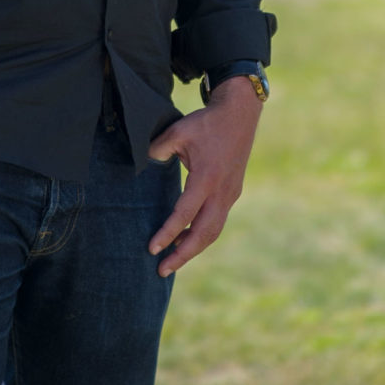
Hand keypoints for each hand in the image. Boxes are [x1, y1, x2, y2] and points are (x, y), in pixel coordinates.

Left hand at [146, 77, 263, 277]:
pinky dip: (202, 234)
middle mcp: (221, 192)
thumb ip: (158, 149)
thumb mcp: (177, 131)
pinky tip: (186, 239)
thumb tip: (144, 164)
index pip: (185, 214)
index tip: (152, 248)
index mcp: (206, 178)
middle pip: (203, 234)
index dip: (168, 233)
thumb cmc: (206, 122)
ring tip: (173, 260)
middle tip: (162, 270)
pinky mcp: (232, 193)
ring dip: (193, 248)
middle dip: (183, 255)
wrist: (240, 114)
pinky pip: (217, 221)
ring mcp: (230, 194)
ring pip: (213, 231)